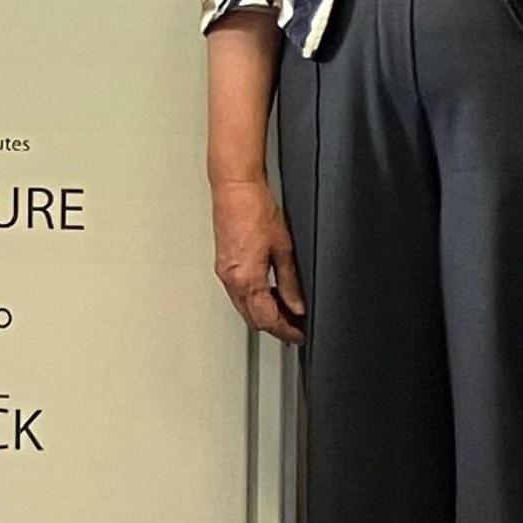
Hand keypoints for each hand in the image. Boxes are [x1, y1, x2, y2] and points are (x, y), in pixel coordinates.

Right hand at [211, 176, 303, 344]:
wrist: (235, 187)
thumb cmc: (255, 209)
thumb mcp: (283, 248)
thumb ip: (290, 282)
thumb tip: (297, 304)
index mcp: (246, 279)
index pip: (267, 320)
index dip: (286, 331)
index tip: (299, 334)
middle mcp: (231, 280)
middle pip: (253, 318)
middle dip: (275, 326)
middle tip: (295, 325)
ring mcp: (225, 273)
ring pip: (244, 307)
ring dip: (264, 313)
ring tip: (286, 309)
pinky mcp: (223, 264)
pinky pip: (238, 293)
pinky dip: (254, 299)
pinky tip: (269, 292)